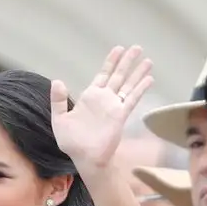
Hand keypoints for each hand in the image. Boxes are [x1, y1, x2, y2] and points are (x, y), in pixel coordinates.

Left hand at [50, 45, 153, 170]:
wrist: (84, 157)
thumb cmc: (72, 141)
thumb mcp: (60, 119)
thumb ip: (58, 101)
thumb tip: (57, 81)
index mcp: (90, 97)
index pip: (102, 75)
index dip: (110, 62)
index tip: (118, 49)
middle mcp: (104, 99)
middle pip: (118, 76)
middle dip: (127, 62)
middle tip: (137, 48)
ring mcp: (114, 106)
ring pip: (128, 85)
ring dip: (137, 72)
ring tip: (148, 60)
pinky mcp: (120, 115)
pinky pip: (131, 99)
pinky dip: (140, 88)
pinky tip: (149, 79)